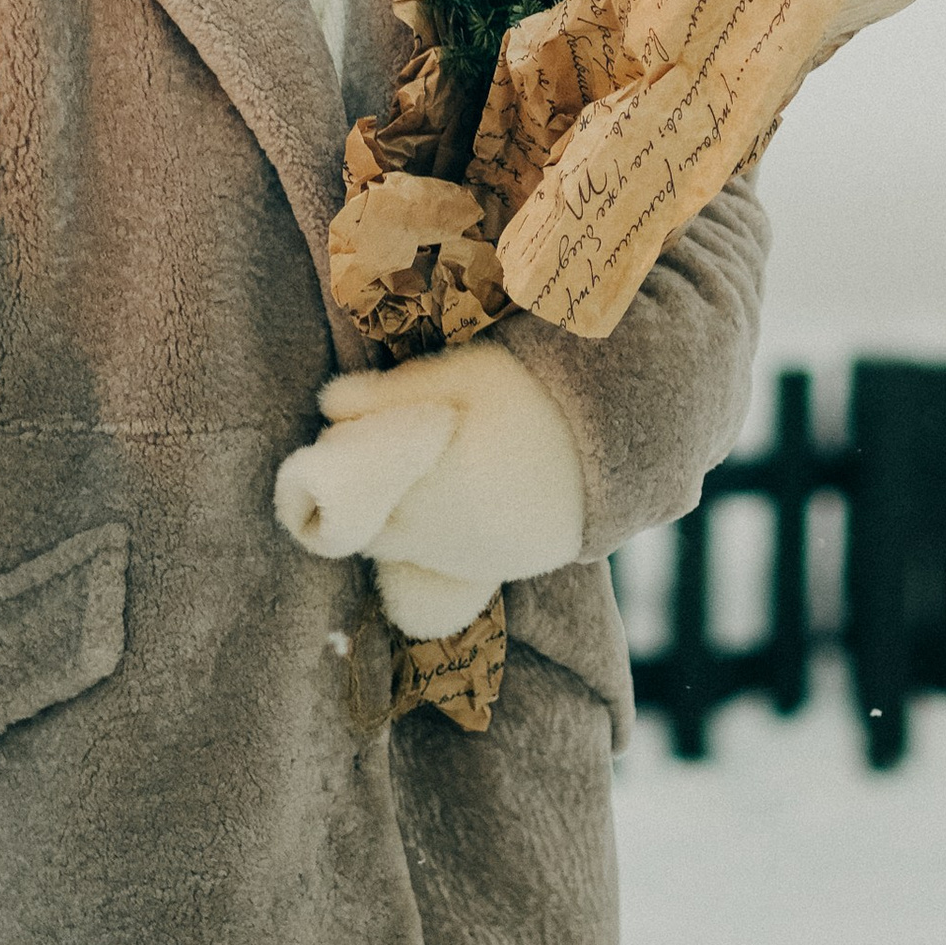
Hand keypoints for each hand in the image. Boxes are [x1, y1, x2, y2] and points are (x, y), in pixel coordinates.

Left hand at [274, 343, 585, 641]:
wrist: (617, 440)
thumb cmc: (533, 395)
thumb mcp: (460, 376)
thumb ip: (388, 393)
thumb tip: (327, 404)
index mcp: (423, 488)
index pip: (348, 493)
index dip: (341, 461)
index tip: (349, 431)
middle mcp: (438, 537)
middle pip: (369, 529)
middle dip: (363, 496)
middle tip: (381, 450)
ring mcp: (467, 559)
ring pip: (403, 549)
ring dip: (397, 517)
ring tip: (421, 471)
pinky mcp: (497, 568)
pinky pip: (442, 561)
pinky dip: (432, 535)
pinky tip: (454, 495)